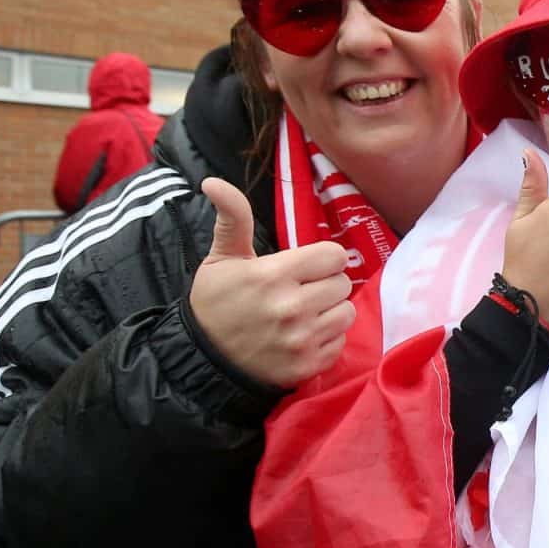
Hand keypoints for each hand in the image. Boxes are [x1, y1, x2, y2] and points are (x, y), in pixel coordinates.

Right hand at [188, 177, 353, 388]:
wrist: (202, 360)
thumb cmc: (215, 303)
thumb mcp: (221, 258)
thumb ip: (233, 218)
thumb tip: (213, 181)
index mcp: (275, 274)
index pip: (334, 256)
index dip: (322, 259)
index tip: (306, 267)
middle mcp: (293, 307)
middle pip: (342, 283)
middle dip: (324, 284)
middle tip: (301, 291)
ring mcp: (302, 339)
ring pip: (346, 313)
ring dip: (330, 311)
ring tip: (304, 313)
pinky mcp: (307, 366)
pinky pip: (339, 343)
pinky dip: (326, 339)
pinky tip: (302, 337)